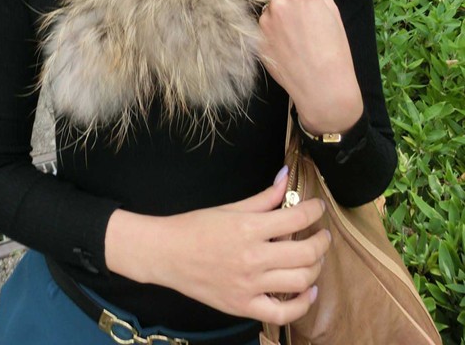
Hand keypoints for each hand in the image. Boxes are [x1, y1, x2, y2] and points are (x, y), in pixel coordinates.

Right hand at [105, 171, 330, 324]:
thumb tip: (286, 176)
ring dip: (315, 268)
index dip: (314, 211)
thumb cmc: (196, 227)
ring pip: (300, 281)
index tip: (318, 207)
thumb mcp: (230, 207)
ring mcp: (249, 286)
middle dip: (321, 242)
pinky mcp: (243, 306)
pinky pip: (283, 313)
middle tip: (322, 235)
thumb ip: (263, 197)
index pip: (296, 218)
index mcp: (248, 228)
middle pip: (305, 253)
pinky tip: (307, 291)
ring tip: (313, 258)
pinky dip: (302, 304)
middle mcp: (253, 259)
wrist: (167, 254)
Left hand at [258, 0, 362, 134]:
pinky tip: (285, 47)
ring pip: (267, 7)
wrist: (323, 87)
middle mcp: (281, 4)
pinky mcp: (257, 40)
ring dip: (276, 14)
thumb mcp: (333, 16)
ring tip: (293, 35)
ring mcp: (266, 23)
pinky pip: (261, 27)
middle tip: (297, 9)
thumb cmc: (335, 52)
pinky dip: (270, 32)